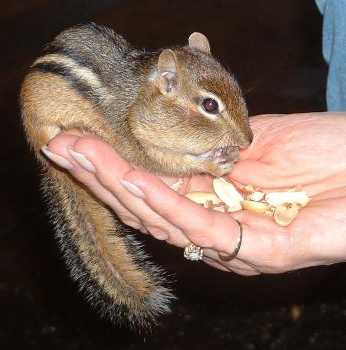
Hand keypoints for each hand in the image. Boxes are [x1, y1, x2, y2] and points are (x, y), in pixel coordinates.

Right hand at [43, 113, 345, 274]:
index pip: (153, 189)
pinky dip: (164, 203)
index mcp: (214, 202)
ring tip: (83, 157)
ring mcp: (236, 244)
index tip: (78, 140)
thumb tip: (171, 138)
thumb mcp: (256, 141)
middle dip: (101, 175)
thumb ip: (213, 149)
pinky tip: (133, 179)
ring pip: (164, 219)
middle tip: (62, 145)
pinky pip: (202, 228)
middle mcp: (216, 227)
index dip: (112, 167)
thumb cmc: (326, 152)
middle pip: (147, 207)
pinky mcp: (261, 250)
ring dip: (120, 186)